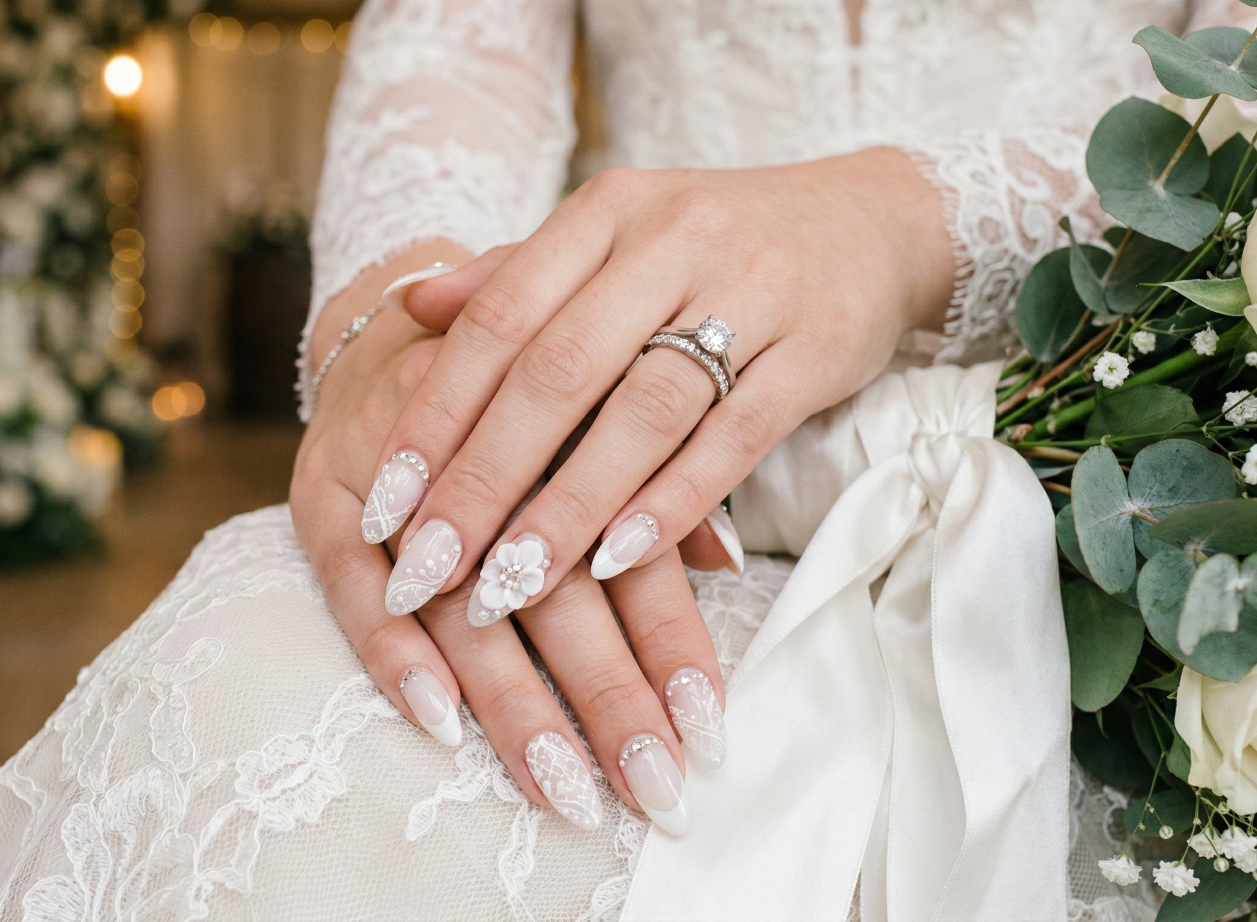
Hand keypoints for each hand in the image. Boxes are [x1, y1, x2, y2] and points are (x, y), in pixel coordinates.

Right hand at [291, 243, 724, 835]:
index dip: (670, 639)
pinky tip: (437, 722)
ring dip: (514, 702)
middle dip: (608, 695)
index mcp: (571, 416)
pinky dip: (390, 649)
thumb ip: (658, 476)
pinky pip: (348, 578)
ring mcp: (398, 465)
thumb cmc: (524, 383)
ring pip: (461, 599)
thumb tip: (726, 563)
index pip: (629, 546)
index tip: (709, 730)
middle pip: (554, 585)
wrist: (398, 313)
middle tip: (653, 788)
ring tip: (566, 792)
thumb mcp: (599, 405)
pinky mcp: (324, 485)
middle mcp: (487, 440)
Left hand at [368, 149, 953, 622]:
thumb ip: (518, 275)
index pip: (499, 319)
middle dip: (483, 480)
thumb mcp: (616, 235)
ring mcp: (750, 291)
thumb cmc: (718, 244)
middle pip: (558, 372)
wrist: (872, 219)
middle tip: (429, 568)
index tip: (385, 503)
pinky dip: (674, 500)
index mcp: (605, 213)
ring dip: (570, 506)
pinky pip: (735, 435)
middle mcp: (670, 242)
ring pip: (642, 410)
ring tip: (510, 584)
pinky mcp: (815, 348)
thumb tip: (411, 307)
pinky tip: (620, 559)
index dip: (436, 416)